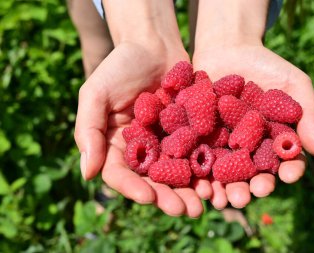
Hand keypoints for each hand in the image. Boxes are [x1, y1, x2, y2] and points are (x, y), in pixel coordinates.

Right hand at [74, 42, 205, 216]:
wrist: (154, 46)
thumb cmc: (120, 66)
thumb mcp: (96, 93)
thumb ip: (89, 130)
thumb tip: (87, 174)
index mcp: (116, 145)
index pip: (120, 173)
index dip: (132, 187)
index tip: (148, 198)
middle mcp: (143, 150)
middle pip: (153, 180)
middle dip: (167, 196)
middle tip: (184, 211)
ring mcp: (168, 143)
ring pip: (178, 173)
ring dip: (191, 190)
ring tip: (204, 204)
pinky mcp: (190, 134)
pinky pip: (199, 153)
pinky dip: (207, 168)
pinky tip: (218, 180)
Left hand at [192, 44, 313, 208]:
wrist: (229, 48)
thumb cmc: (267, 65)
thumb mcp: (295, 84)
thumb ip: (308, 114)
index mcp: (275, 140)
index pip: (286, 162)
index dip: (290, 171)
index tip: (290, 176)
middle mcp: (250, 148)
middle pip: (254, 174)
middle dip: (253, 187)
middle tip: (252, 195)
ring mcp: (224, 145)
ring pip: (226, 174)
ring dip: (226, 189)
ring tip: (225, 200)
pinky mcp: (201, 138)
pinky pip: (201, 159)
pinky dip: (201, 174)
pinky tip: (202, 185)